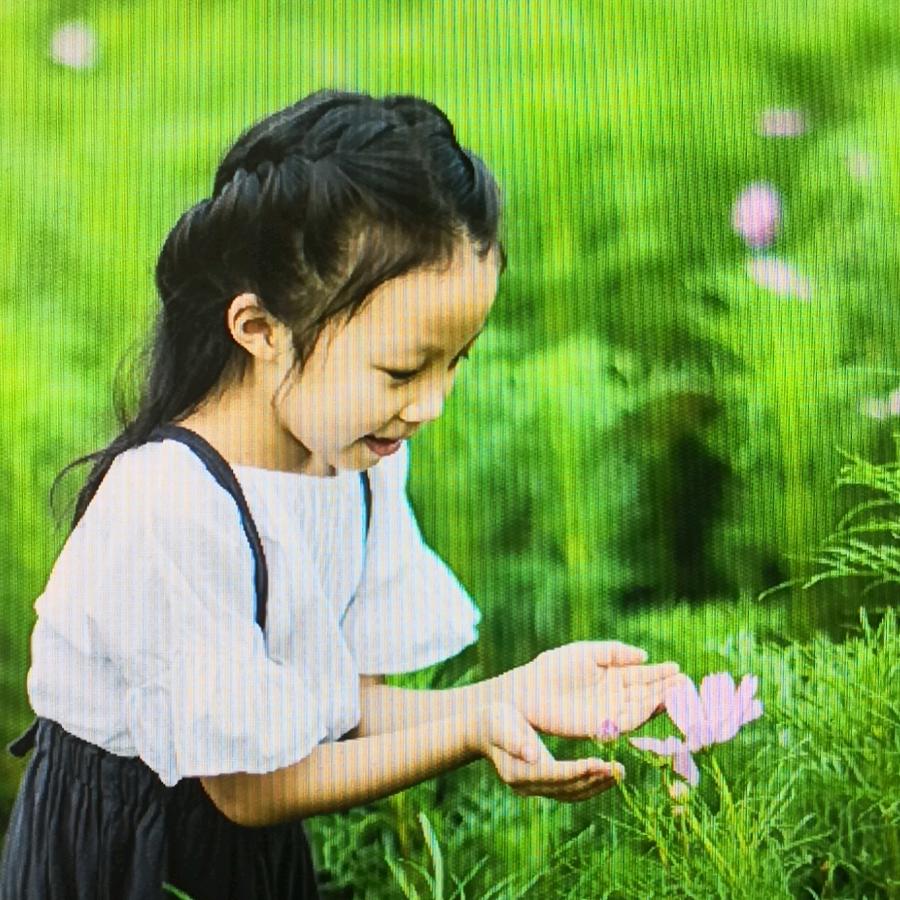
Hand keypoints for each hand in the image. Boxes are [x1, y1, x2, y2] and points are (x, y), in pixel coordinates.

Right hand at [473, 703, 623, 803]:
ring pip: (571, 794)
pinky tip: (605, 773)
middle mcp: (527, 787)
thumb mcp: (501, 723)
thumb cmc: (494, 720)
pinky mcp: (541, 785)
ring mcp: (533, 789)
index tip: (606, 763)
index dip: (582, 771)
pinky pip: (569, 790)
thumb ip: (514, 738)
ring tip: (619, 774)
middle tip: (621, 770)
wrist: (482, 729)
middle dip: (596, 781)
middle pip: (568, 789)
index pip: (557, 776)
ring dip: (596, 786)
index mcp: (519, 773)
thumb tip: (532, 755)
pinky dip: (588, 784)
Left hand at [505, 641, 680, 739]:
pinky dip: (644, 714)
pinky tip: (657, 705)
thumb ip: (614, 652)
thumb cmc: (554, 667)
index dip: (660, 674)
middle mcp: (614, 695)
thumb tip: (643, 655)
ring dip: (660, 702)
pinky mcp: (600, 726)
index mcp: (612, 675)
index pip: (642, 675)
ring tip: (679, 694)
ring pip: (641, 707)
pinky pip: (626, 720)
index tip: (679, 669)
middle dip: (667, 689)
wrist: (529, 689)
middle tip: (687, 684)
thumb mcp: (587, 653)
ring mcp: (609, 711)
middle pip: (646, 693)